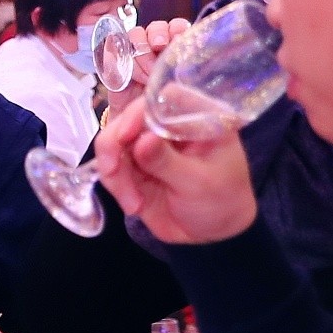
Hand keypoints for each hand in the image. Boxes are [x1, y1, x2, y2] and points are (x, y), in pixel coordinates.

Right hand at [92, 94, 259, 245]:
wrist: (212, 235)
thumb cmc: (221, 202)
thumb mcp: (198, 183)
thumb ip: (167, 162)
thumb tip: (141, 141)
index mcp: (198, 119)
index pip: (166, 98)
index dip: (141, 111)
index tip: (127, 135)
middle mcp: (170, 126)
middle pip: (129, 117)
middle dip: (115, 145)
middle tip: (112, 170)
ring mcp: (149, 144)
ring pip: (113, 143)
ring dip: (114, 172)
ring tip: (132, 203)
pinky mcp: (134, 164)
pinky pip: (111, 166)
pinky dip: (115, 185)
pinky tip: (134, 205)